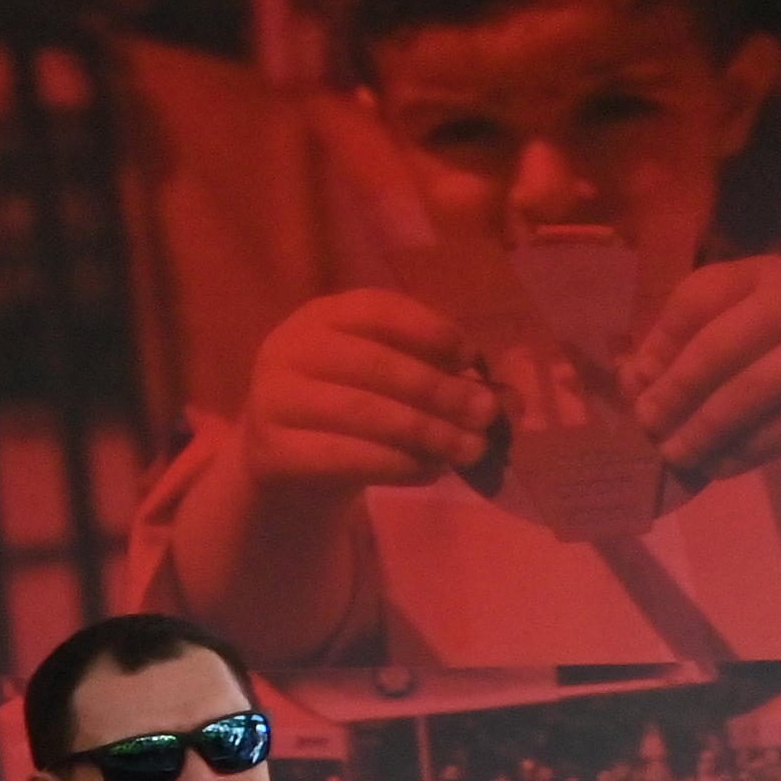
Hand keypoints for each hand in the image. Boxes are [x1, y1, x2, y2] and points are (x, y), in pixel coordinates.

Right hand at [239, 288, 499, 506]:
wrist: (284, 459)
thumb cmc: (352, 405)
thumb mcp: (391, 377)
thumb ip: (442, 375)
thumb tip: (509, 399)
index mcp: (322, 316)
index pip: (379, 310)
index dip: (432, 332)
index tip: (474, 361)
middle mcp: (288, 349)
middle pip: (375, 365)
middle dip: (440, 391)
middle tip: (486, 415)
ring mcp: (272, 401)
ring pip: (363, 413)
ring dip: (428, 433)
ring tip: (471, 450)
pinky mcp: (270, 451)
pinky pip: (344, 457)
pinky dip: (396, 465)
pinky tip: (429, 471)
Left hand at [628, 254, 780, 485]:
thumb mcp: (756, 332)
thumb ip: (695, 347)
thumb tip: (631, 379)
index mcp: (767, 274)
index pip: (696, 297)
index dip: (658, 344)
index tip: (637, 383)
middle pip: (716, 348)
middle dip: (672, 394)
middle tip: (647, 426)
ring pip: (748, 393)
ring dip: (701, 431)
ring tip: (675, 453)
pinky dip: (742, 452)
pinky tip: (719, 466)